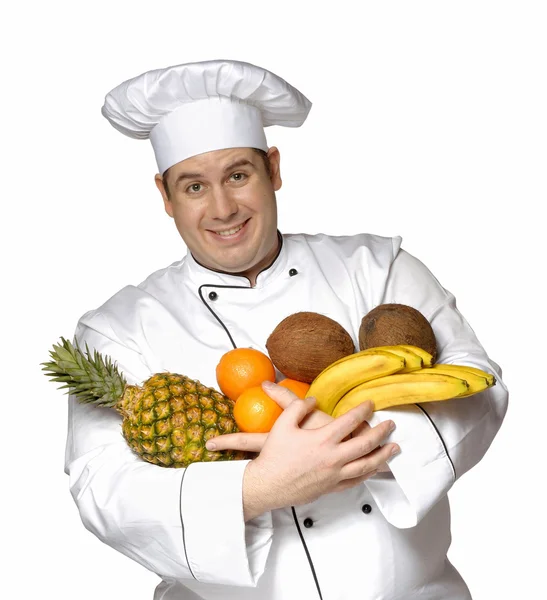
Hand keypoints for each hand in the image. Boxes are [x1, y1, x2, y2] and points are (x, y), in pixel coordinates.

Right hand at [207, 382, 391, 471]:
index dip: (362, 410)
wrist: (267, 486)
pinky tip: (374, 468)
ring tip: (394, 448)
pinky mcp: (331, 487)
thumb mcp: (283, 424)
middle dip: (381, 432)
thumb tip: (312, 400)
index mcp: (322, 440)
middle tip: (391, 424)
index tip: (370, 403)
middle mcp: (333, 458)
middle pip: (365, 444)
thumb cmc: (274, 455)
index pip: (350, 421)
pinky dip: (369, 473)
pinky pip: (356, 480)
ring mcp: (334, 475)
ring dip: (383, 455)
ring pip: (366, 465)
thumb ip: (298, 406)